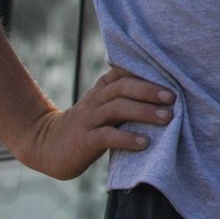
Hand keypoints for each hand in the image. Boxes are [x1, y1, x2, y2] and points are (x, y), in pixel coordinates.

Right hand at [14, 66, 174, 180]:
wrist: (47, 146)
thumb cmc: (88, 127)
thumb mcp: (104, 108)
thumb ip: (126, 99)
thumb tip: (166, 94)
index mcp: (102, 90)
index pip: (122, 72)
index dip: (145, 71)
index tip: (170, 74)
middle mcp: (95, 100)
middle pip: (122, 87)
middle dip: (149, 90)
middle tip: (172, 97)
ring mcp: (89, 120)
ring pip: (117, 108)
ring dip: (144, 111)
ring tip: (167, 118)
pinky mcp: (84, 140)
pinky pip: (107, 136)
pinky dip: (127, 138)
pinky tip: (144, 143)